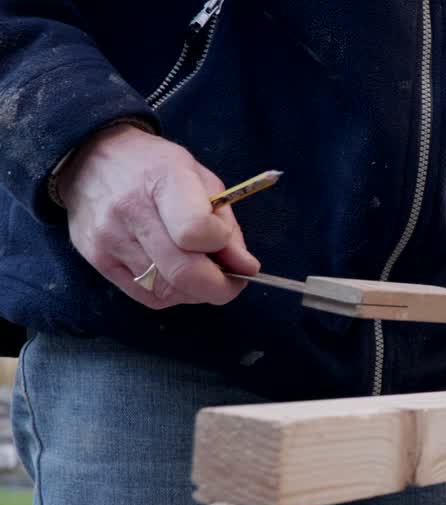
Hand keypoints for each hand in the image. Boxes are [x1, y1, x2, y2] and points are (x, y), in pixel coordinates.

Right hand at [57, 124, 259, 308]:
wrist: (90, 158)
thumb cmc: (155, 167)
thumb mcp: (200, 179)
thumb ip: (226, 224)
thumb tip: (246, 267)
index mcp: (163, 179)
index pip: (196, 232)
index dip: (221, 246)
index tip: (230, 246)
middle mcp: (130, 210)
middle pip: (182, 272)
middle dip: (219, 287)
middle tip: (232, 282)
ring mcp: (109, 239)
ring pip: (166, 290)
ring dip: (196, 291)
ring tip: (202, 272)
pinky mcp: (97, 259)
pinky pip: (146, 296)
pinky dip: (172, 294)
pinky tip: (177, 276)